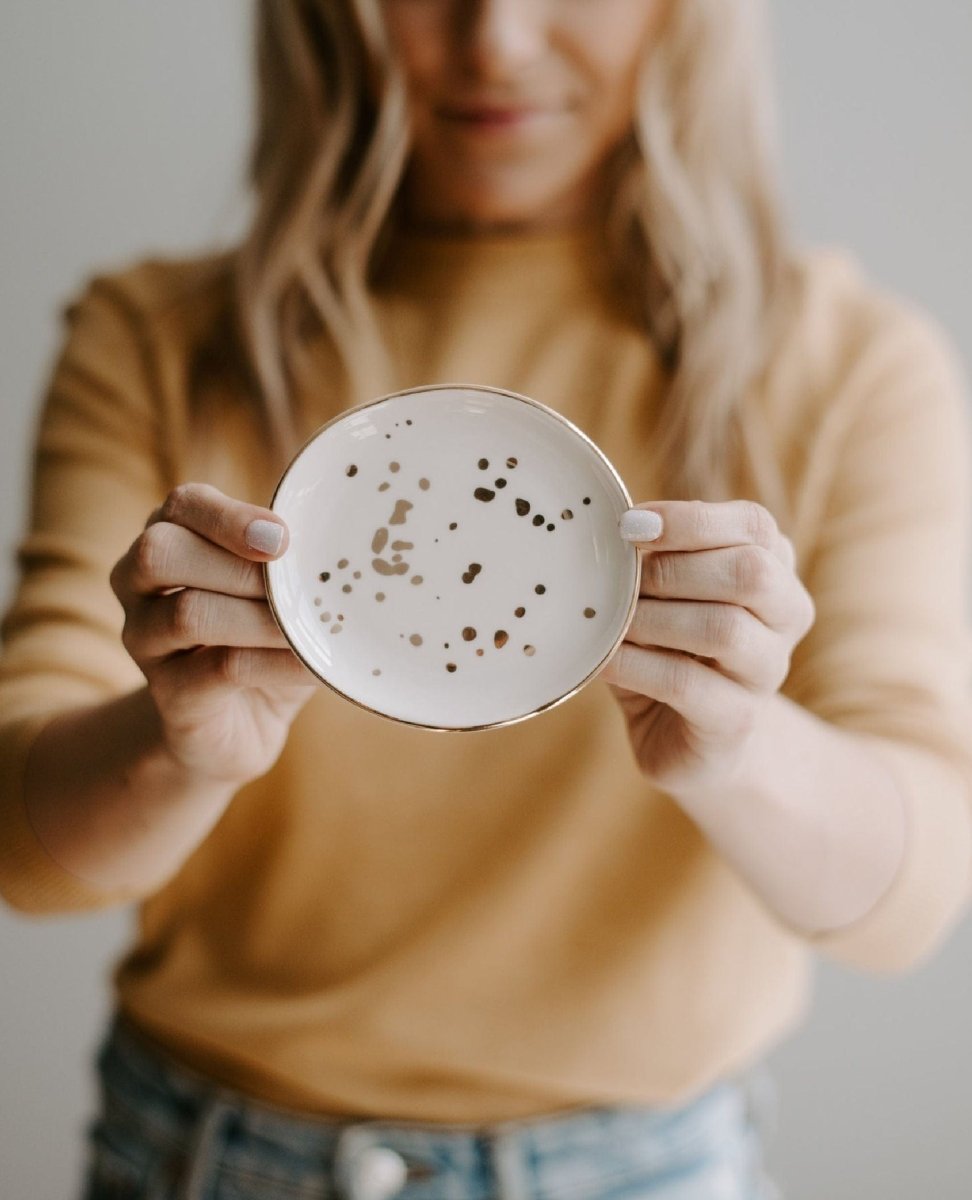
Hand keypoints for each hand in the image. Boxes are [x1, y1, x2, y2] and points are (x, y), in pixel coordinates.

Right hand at [110, 483, 315, 786]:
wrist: (237, 728)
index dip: (229, 517)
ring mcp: (144, 641)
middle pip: (161, 551)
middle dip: (236, 565)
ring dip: (260, 618)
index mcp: (170, 539)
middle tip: (292, 584)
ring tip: (308, 627)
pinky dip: (275, 663)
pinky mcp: (168, 694)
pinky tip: (313, 666)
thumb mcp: (278, 594)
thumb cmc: (263, 642)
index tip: (282, 537)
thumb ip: (294, 567)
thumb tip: (347, 552)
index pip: (184, 505)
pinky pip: (219, 669)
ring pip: (187, 613)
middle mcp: (139, 585)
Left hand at [600, 500, 815, 796]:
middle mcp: (785, 618)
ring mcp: (767, 673)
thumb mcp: (664, 599)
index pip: (753, 526)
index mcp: (774, 571)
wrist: (695, 742)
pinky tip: (604, 660)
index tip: (630, 526)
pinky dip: (635, 665)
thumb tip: (613, 526)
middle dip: (672, 570)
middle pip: (750, 573)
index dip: (690, 520)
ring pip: (724, 629)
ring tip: (611, 621)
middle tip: (618, 579)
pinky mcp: (737, 721)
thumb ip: (653, 561)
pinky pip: (685, 683)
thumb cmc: (670, 653)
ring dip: (653, 619)